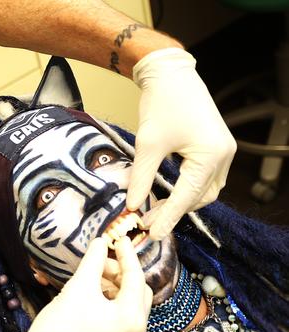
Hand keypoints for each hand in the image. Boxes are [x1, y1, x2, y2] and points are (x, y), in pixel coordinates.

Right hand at [2, 236, 152, 331]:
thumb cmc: (58, 327)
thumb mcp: (77, 287)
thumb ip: (93, 261)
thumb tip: (100, 243)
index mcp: (130, 319)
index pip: (135, 278)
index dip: (127, 255)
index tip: (119, 240)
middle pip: (138, 294)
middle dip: (121, 274)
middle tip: (102, 262)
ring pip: (131, 309)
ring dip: (116, 290)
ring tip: (94, 281)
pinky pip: (124, 323)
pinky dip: (114, 307)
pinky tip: (95, 299)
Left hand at [127, 48, 235, 239]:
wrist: (171, 73)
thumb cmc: (161, 103)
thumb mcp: (147, 144)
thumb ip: (140, 178)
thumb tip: (132, 205)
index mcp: (211, 155)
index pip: (188, 196)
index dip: (168, 217)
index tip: (151, 234)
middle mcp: (224, 156)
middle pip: (200, 197)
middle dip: (173, 211)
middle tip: (146, 221)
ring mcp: (223, 151)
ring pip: (205, 190)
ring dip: (182, 202)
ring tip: (154, 210)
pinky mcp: (216, 147)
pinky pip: (205, 177)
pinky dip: (187, 188)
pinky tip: (167, 193)